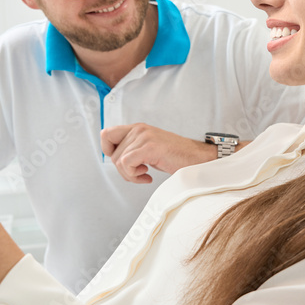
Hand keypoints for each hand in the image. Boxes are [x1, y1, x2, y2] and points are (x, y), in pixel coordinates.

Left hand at [100, 124, 215, 183]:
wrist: (197, 159)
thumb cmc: (176, 157)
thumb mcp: (149, 150)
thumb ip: (133, 149)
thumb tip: (114, 158)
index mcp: (138, 128)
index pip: (106, 134)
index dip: (108, 151)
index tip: (123, 163)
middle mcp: (139, 129)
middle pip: (112, 154)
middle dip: (123, 170)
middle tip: (138, 174)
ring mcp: (144, 137)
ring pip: (118, 161)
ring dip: (130, 175)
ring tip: (145, 174)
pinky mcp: (149, 147)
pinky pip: (126, 164)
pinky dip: (134, 176)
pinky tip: (147, 176)